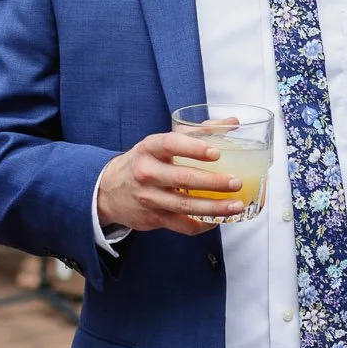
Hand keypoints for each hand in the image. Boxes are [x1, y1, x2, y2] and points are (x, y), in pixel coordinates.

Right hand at [95, 132, 252, 235]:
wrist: (110, 190)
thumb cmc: (145, 161)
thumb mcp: (162, 142)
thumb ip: (197, 132)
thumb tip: (232, 122)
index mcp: (150, 148)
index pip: (171, 144)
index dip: (194, 148)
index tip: (216, 153)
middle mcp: (147, 173)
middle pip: (183, 178)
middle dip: (213, 182)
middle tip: (236, 182)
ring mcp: (149, 198)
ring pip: (185, 205)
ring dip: (214, 208)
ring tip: (236, 205)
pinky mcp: (153, 218)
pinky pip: (182, 225)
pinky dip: (202, 225)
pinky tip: (217, 220)